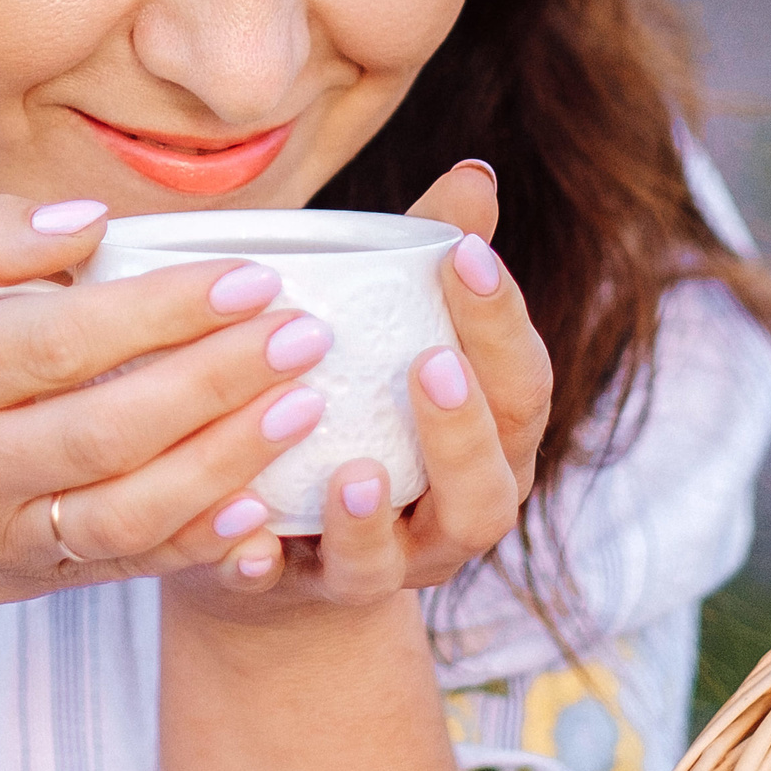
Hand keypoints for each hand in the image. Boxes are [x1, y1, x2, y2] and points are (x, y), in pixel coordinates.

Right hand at [0, 195, 340, 630]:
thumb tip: (94, 219)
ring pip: (132, 508)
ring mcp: (0, 534)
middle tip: (304, 331)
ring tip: (305, 402)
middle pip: (109, 426)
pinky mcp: (37, 580)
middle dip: (220, 378)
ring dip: (230, 458)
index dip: (162, 309)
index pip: (58, 340)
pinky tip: (266, 496)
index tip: (248, 276)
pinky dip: (204, 538)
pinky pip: (132, 565)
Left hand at [173, 160, 551, 615]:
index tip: (463, 255)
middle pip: (486, 488)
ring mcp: (381, 567)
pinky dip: (267, 567)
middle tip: (429, 362)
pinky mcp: (297, 596)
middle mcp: (451, 515)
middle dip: (462, 429)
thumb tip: (475, 174)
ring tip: (356, 472)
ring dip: (376, 520)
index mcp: (490, 442)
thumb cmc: (346, 402)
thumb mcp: (384, 332)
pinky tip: (247, 540)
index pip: (522, 385)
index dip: (500, 325)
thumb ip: (425, 259)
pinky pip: (286, 594)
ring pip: (400, 563)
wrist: (271, 534)